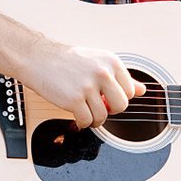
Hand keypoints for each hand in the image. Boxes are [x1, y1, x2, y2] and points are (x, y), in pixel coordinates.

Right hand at [20, 41, 145, 128]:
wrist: (38, 58)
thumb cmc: (66, 61)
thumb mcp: (97, 61)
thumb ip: (120, 76)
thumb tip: (142, 90)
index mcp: (111, 61)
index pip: (130, 91)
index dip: (118, 98)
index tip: (107, 97)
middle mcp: (102, 72)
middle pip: (121, 106)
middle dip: (110, 110)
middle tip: (98, 106)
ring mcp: (88, 86)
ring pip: (103, 116)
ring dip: (94, 119)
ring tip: (85, 111)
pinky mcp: (74, 99)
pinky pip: (87, 121)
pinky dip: (82, 123)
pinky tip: (76, 115)